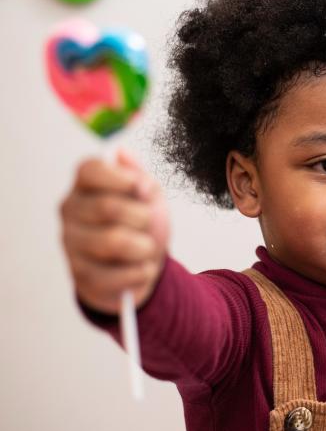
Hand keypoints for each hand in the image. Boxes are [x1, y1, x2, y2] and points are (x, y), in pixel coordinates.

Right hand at [60, 149, 169, 313]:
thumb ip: (140, 177)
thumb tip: (122, 154)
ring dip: (144, 247)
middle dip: (142, 217)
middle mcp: (71, 211)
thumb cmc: (143, 224)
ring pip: (113, 241)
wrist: (144, 266)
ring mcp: (71, 244)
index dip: (119, 177)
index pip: (89, 169)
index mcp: (86, 186)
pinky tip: (141, 268)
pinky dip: (140, 272)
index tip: (141, 188)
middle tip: (148, 223)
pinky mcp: (80, 275)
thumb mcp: (150, 197)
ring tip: (146, 248)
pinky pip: (117, 274)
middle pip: (108, 207)